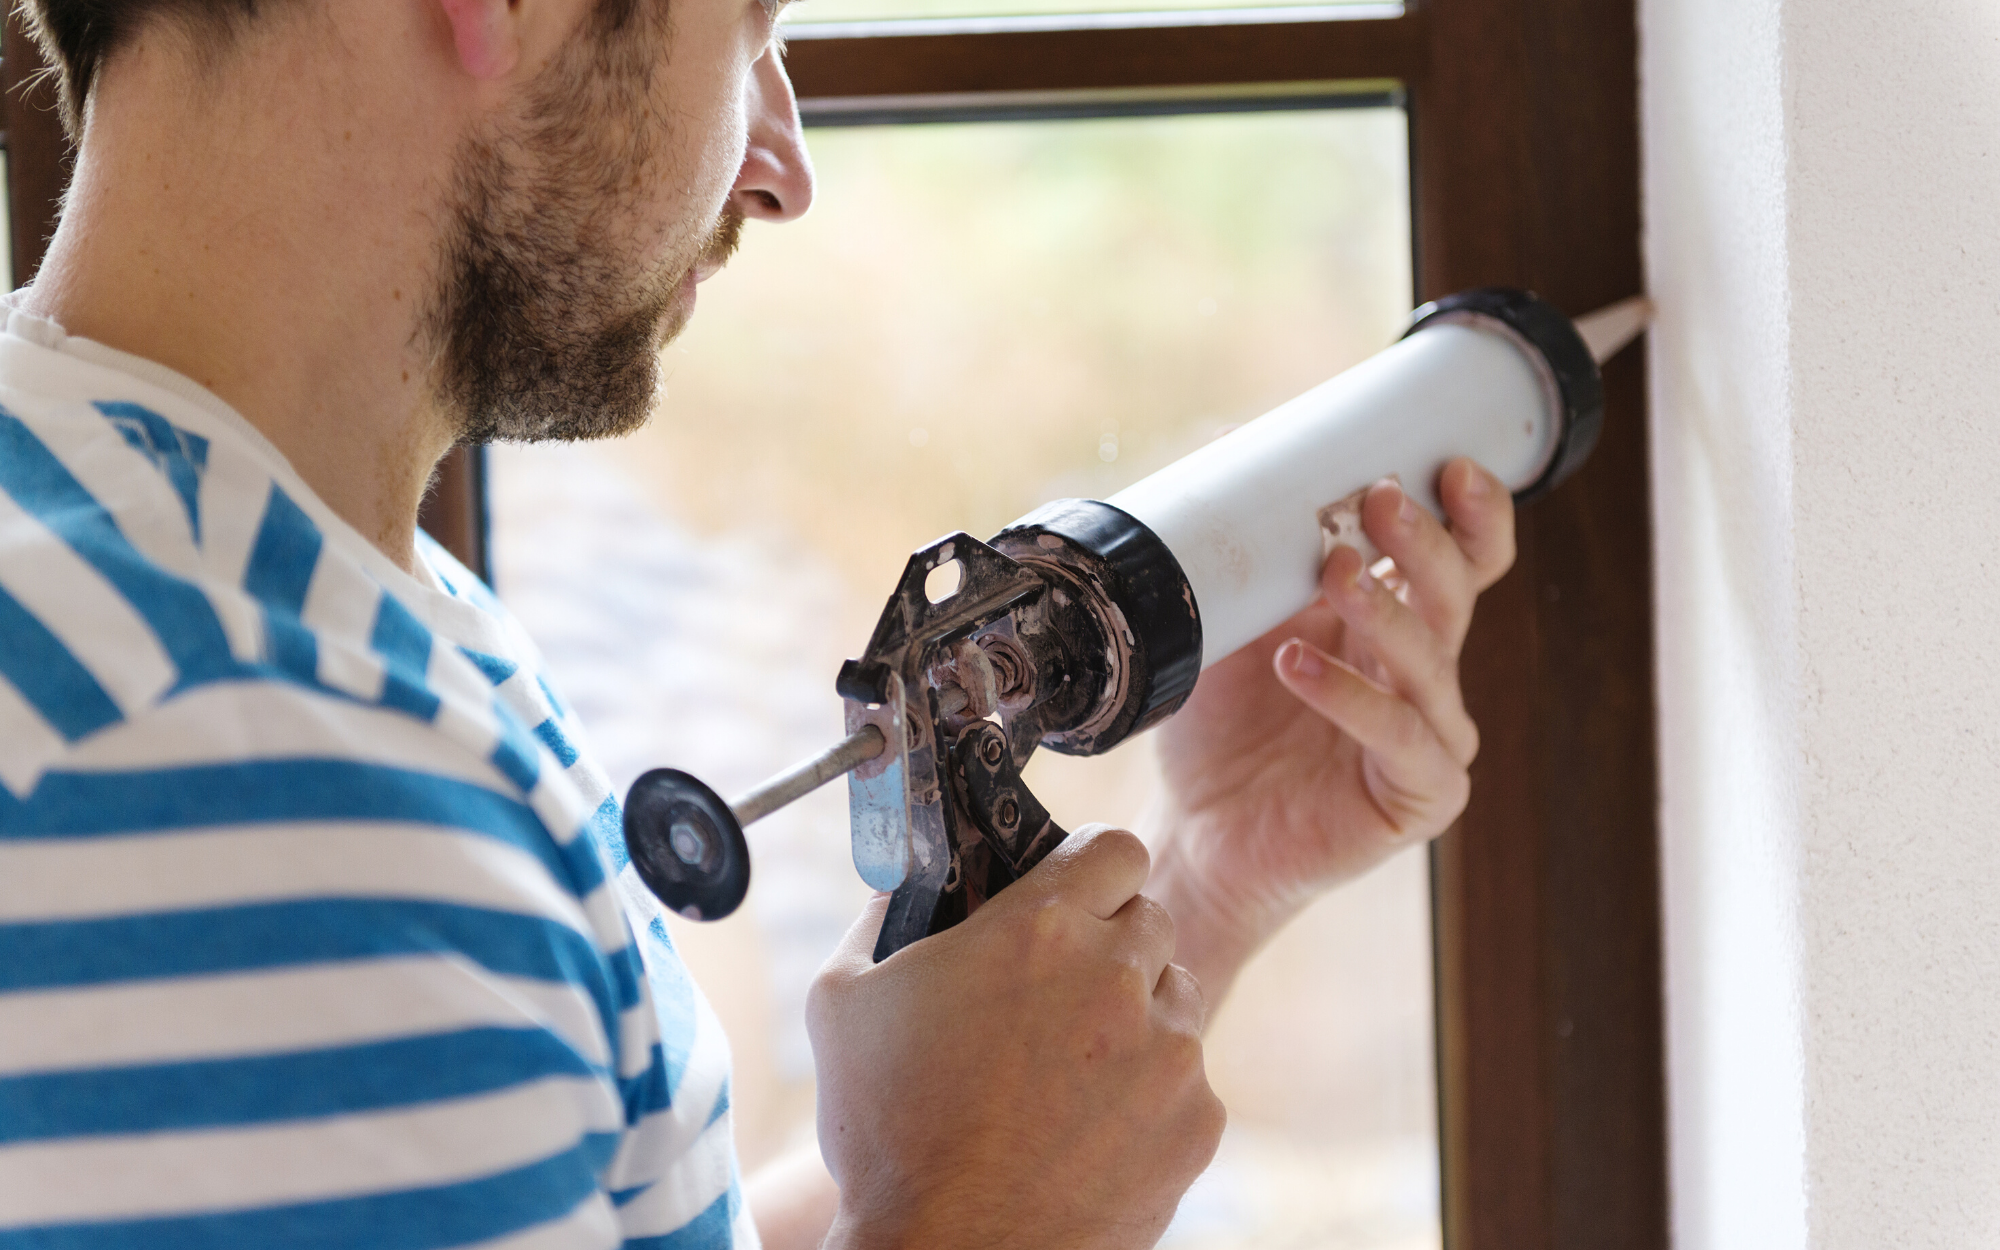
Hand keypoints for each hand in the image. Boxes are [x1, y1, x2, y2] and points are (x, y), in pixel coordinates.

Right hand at [808, 826, 1225, 1249]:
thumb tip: (904, 875)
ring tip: (1067, 1073)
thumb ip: (879, 914)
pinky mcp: (1198, 1123)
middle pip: (1149, 919)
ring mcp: (1169, 1053)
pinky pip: (1190, 1081)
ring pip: (1176, 998)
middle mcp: (1117, 977)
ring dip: (1136, 1018)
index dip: (1091, 870)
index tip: (1071, 897)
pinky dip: (1151, 1097)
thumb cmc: (885, 1133)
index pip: (1114, 848)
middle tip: (1056, 995)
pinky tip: (1088, 1130)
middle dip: (1109, 945)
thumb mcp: (844, 1000)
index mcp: (1039, 929)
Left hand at [1144, 458, 1516, 1001]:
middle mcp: (1426, 676)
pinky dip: (1350, 694)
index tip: (1452, 463)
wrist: (1198, 829)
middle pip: (1456, 595)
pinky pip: (1399, 735)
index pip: (1465, 560)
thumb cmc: (1221, 726)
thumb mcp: (1230, 625)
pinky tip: (1299, 664)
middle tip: (1382, 499)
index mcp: (1398, 624)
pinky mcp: (1420, 795)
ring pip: (1432, 659)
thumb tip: (1230, 446)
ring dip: (1385, 608)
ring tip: (1336, 570)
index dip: (1474, 514)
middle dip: (1424, 540)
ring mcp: (1430, 737)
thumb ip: (1251, 555)